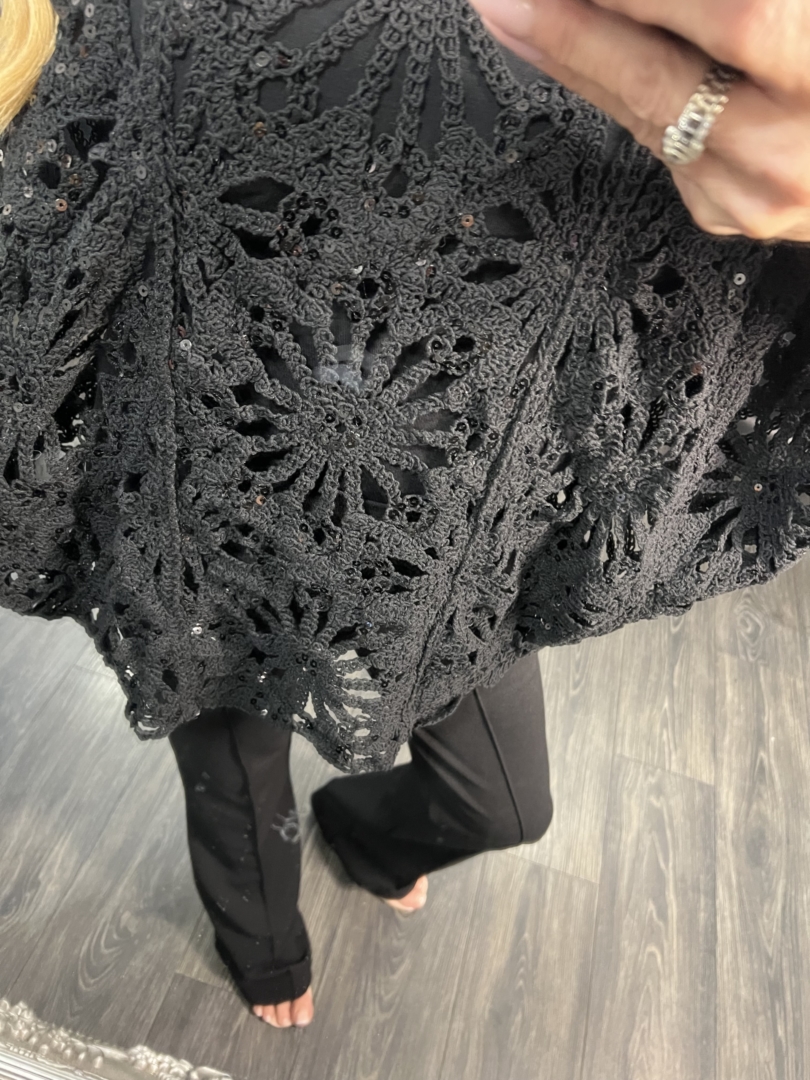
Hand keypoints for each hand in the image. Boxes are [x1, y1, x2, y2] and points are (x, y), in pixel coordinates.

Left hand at [466, 0, 809, 241]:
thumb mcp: (809, 27)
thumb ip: (760, 13)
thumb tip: (670, 1)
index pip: (735, 19)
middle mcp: (793, 147)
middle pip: (663, 76)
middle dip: (576, 27)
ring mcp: (756, 192)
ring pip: (644, 117)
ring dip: (571, 57)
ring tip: (515, 12)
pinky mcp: (729, 213)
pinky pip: (656, 143)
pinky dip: (609, 90)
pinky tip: (571, 52)